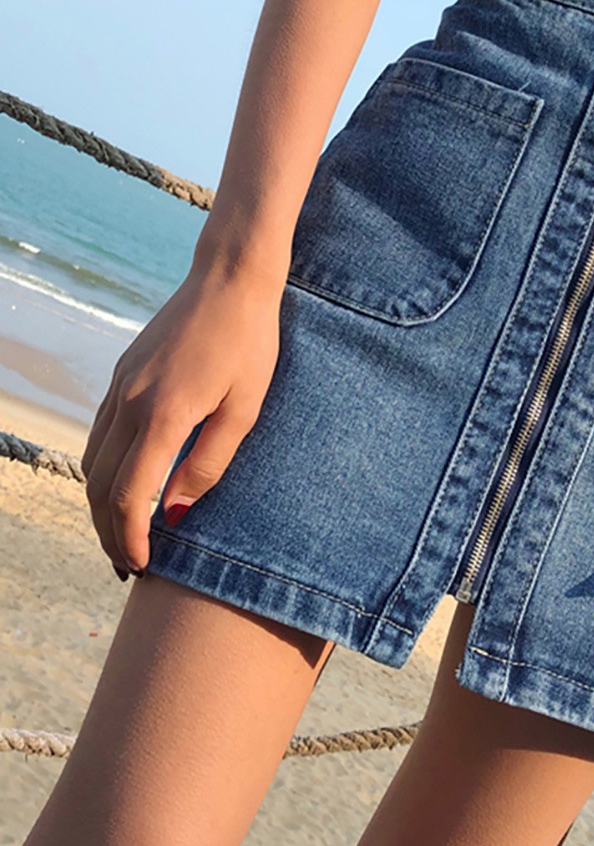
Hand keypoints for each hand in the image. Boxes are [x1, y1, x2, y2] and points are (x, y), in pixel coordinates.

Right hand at [81, 266, 282, 575]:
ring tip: (122, 536)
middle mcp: (129, 402)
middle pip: (100, 485)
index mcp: (162, 415)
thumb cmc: (250, 342)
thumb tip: (178, 511)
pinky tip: (122, 485)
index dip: (130, 538)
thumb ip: (210, 461)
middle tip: (128, 566)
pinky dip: (103, 470)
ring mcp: (120, 386)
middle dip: (108, 532)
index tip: (142, 565)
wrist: (229, 279)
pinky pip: (99, 434)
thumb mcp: (245, 407)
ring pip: (92, 460)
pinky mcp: (123, 375)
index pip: (129, 495)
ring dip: (101, 505)